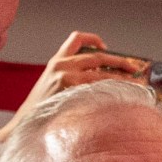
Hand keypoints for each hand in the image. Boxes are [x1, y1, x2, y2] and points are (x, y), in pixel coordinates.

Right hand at [0, 32, 145, 142]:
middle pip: (98, 56)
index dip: (94, 39)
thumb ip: (71, 76)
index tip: (106, 46)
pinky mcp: (71, 90)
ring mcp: (66, 77)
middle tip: (133, 68)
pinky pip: (98, 89)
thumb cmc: (42, 108)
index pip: (76, 38)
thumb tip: (100, 77)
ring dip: (121, 79)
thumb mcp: (52, 84)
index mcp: (56, 61)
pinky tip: (121, 98)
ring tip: (134, 84)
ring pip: (102, 74)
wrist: (26, 122)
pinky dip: (112, 92)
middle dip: (119, 61)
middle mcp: (61, 65)